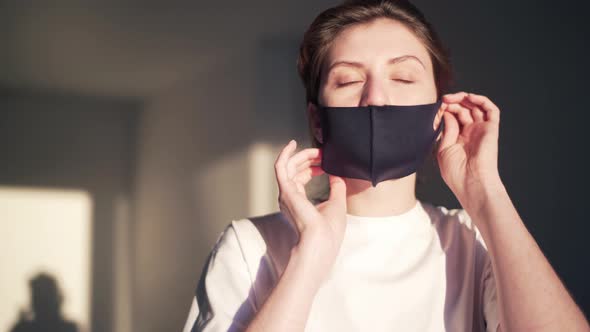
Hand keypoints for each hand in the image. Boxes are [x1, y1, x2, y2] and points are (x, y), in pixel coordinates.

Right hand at [274, 140, 346, 274]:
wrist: (322, 241)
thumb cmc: (329, 230)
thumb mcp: (337, 203)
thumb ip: (336, 187)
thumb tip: (337, 174)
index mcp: (299, 201)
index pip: (301, 177)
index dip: (312, 166)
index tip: (325, 160)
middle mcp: (289, 197)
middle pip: (295, 169)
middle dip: (308, 158)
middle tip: (322, 152)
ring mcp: (286, 193)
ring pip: (289, 166)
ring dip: (302, 155)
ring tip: (316, 150)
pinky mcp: (286, 190)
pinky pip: (281, 167)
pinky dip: (284, 154)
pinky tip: (291, 144)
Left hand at [437, 92, 502, 199]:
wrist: (471, 182)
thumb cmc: (455, 172)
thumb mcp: (444, 148)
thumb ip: (447, 129)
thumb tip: (447, 112)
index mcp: (459, 138)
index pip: (454, 116)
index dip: (445, 109)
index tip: (435, 109)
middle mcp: (471, 132)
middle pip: (464, 109)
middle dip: (452, 102)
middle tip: (442, 100)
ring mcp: (481, 130)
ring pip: (476, 106)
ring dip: (464, 98)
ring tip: (451, 98)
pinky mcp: (491, 129)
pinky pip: (491, 110)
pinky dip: (482, 100)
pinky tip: (469, 97)